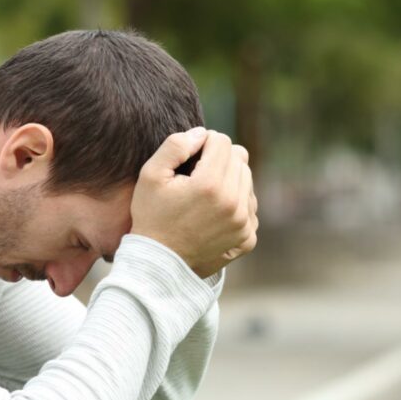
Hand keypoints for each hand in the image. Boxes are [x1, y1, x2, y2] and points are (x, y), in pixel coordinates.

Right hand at [131, 128, 258, 277]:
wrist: (158, 265)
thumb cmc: (152, 218)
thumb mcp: (151, 176)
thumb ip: (175, 145)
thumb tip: (202, 134)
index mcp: (210, 185)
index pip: (222, 141)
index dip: (204, 142)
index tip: (191, 157)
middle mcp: (233, 203)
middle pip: (240, 158)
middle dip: (219, 160)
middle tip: (196, 175)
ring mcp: (243, 223)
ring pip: (247, 181)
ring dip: (229, 181)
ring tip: (204, 196)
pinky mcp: (247, 238)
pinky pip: (250, 206)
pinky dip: (236, 204)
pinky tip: (213, 213)